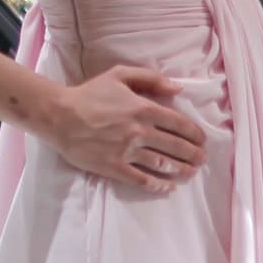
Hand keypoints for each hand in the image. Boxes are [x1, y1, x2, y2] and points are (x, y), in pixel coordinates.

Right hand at [44, 65, 210, 190]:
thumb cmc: (89, 94)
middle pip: (176, 146)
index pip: (179, 123)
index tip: (202, 139)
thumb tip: (177, 87)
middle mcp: (140, 132)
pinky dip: (158, 185)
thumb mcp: (119, 75)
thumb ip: (150, 79)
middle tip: (202, 159)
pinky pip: (142, 180)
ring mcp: (128, 152)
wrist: (59, 116)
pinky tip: (168, 187)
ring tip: (190, 173)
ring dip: (181, 170)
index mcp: (144, 108)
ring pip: (163, 164)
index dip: (195, 133)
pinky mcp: (114, 167)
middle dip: (194, 154)